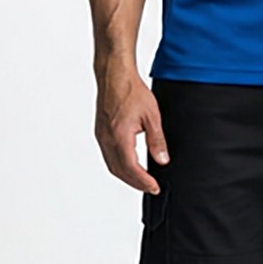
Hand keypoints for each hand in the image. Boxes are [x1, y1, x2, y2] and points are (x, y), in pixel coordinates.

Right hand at [95, 67, 169, 193]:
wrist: (114, 76)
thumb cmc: (131, 91)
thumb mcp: (152, 116)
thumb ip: (157, 140)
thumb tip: (162, 160)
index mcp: (120, 137)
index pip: (131, 168)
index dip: (144, 181)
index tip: (155, 187)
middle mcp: (107, 139)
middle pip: (120, 171)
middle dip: (136, 183)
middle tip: (151, 187)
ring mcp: (101, 137)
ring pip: (112, 165)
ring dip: (127, 176)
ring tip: (142, 180)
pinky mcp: (100, 133)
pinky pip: (108, 156)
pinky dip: (119, 166)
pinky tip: (129, 165)